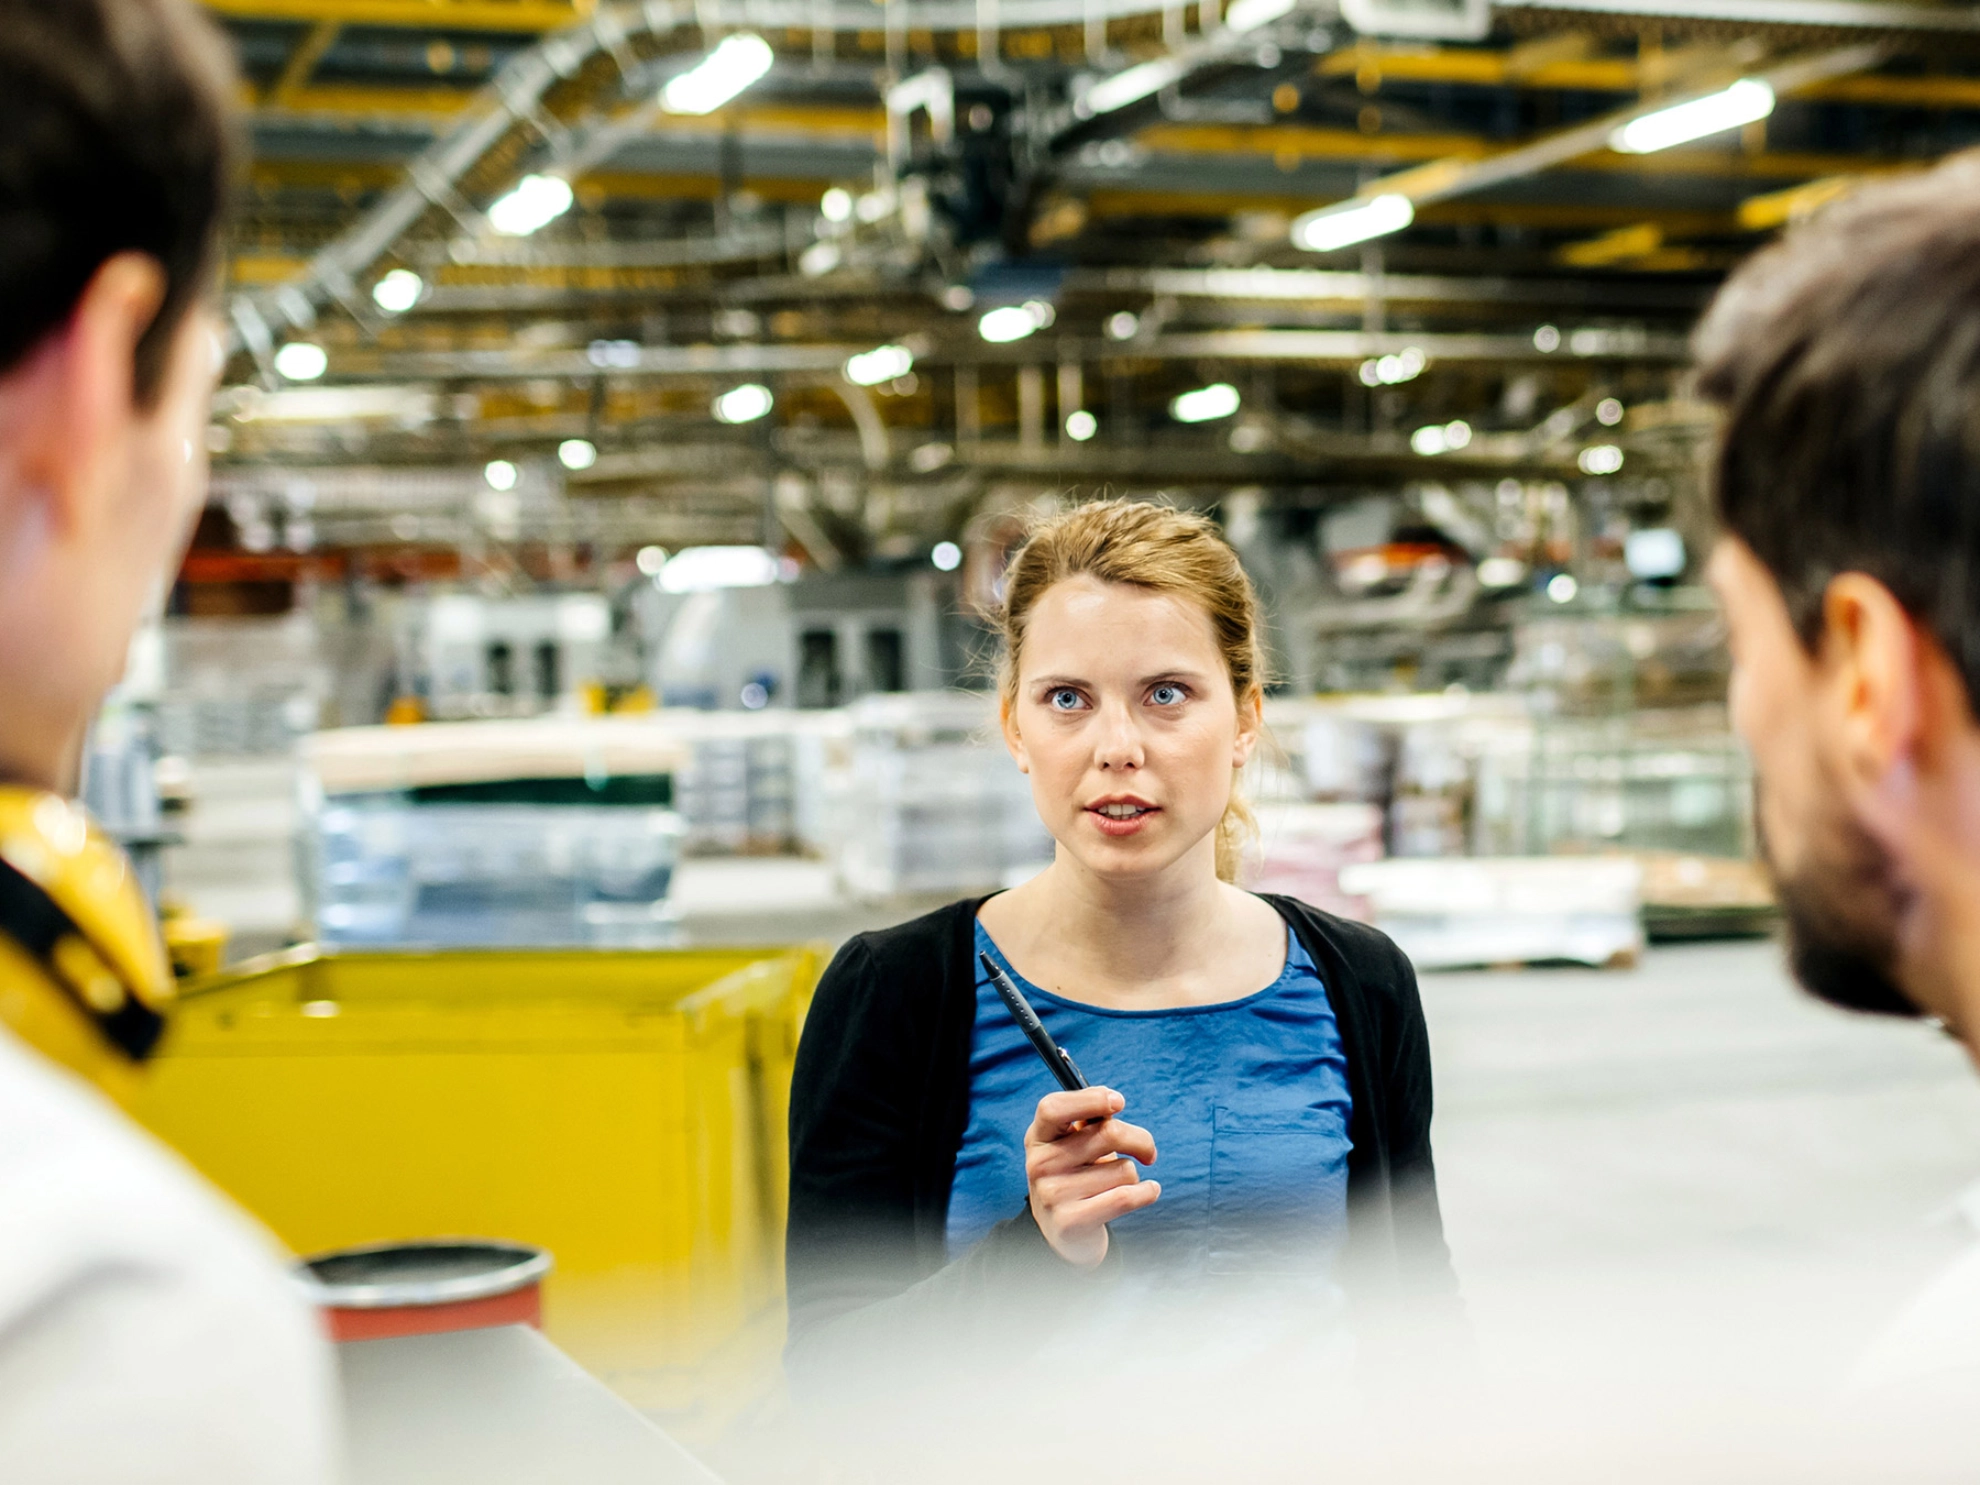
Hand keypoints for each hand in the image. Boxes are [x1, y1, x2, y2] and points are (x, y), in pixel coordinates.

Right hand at [1024, 1087, 1158, 1267]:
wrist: (1064, 1229)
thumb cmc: (1077, 1174)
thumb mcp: (1073, 1143)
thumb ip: (1090, 1120)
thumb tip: (1112, 1104)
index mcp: (1039, 1136)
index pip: (1053, 1107)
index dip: (1090, 1099)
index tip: (1120, 1103)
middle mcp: (1040, 1164)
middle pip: (1107, 1133)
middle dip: (1140, 1140)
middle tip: (1147, 1150)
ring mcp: (1052, 1193)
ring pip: (1124, 1169)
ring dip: (1133, 1174)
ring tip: (1118, 1183)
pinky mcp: (1070, 1221)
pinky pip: (1125, 1197)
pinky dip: (1146, 1193)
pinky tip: (1148, 1191)